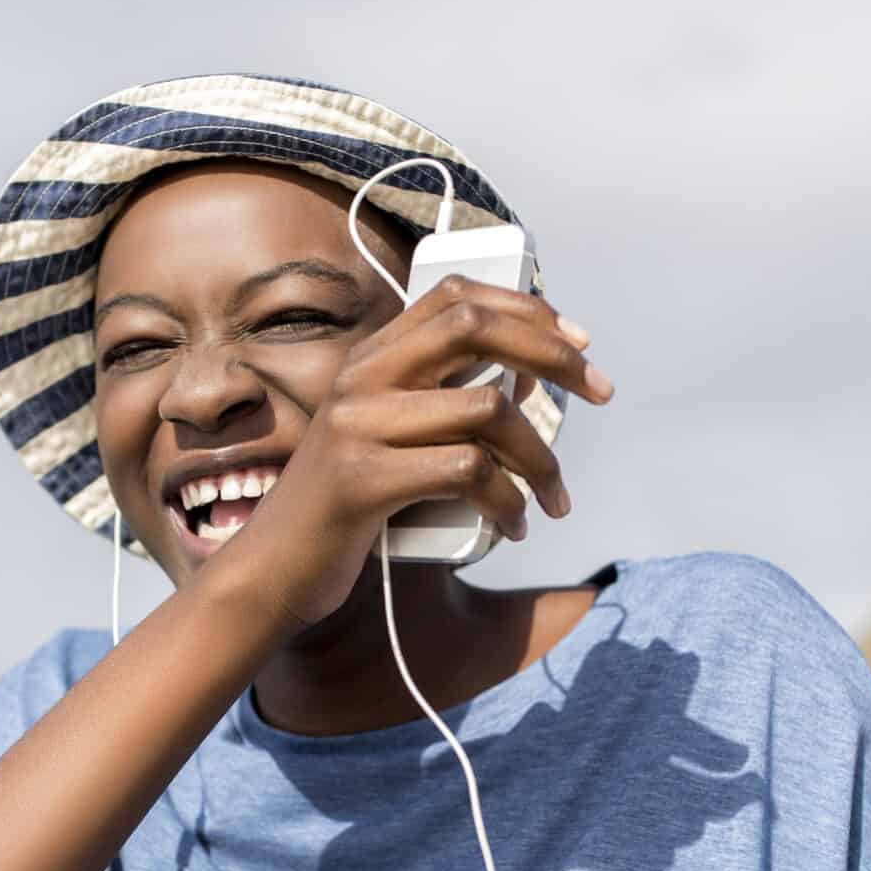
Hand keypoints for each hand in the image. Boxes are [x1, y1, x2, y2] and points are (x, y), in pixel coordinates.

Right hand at [222, 277, 613, 630]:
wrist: (273, 571)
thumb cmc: (347, 510)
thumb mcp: (387, 440)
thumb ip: (437, 406)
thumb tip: (529, 385)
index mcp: (370, 361)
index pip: (455, 298)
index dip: (526, 308)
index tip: (578, 342)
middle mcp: (361, 379)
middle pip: (476, 330)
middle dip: (553, 357)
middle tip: (598, 392)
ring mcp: (357, 426)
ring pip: (486, 411)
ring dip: (540, 460)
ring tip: (551, 499)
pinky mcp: (362, 479)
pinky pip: (467, 472)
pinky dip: (508, 501)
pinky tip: (512, 524)